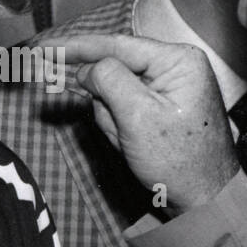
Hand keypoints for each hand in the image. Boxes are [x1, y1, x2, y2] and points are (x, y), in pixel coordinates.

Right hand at [64, 34, 237, 214]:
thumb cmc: (179, 163)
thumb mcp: (138, 117)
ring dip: (113, 122)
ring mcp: (167, 89)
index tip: (41, 48)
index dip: (73, 46)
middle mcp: (175, 67)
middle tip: (115, 128)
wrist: (205, 202)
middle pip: (113, 72)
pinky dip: (118, 128)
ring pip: (113, 94)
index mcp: (178, 60)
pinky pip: (123, 110)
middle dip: (105, 104)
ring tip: (133, 145)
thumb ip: (109, 80)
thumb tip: (87, 68)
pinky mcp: (159, 108)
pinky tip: (132, 146)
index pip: (115, 44)